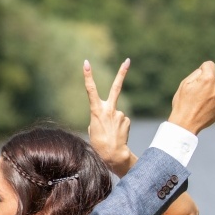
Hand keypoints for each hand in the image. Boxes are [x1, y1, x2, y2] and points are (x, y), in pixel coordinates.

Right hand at [84, 58, 135, 177]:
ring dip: (112, 122)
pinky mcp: (126, 119)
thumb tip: (108, 115)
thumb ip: (98, 118)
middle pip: (116, 87)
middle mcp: (109, 109)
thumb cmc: (98, 143)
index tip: (86, 63)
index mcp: (96, 110)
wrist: (113, 154)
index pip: (90, 89)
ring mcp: (119, 114)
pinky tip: (116, 134)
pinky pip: (121, 120)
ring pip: (115, 114)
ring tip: (110, 134)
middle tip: (128, 60)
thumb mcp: (92, 129)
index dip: (87, 76)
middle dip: (122, 73)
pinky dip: (118, 127)